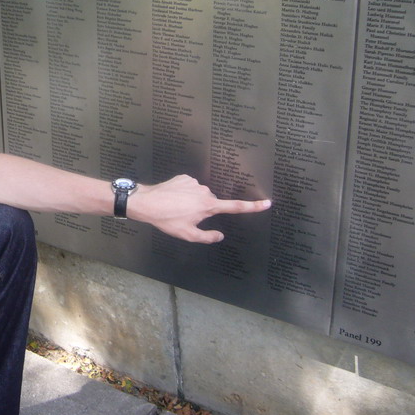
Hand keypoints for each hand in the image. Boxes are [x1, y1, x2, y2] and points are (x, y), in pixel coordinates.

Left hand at [130, 175, 270, 243]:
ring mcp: (194, 183)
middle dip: (204, 210)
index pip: (236, 207)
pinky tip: (174, 199)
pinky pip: (190, 187)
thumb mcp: (188, 235)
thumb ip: (207, 237)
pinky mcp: (184, 177)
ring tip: (177, 208)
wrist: (147, 202)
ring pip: (200, 195)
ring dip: (193, 201)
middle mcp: (205, 192)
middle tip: (186, 217)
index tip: (267, 203)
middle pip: (212, 203)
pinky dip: (185, 193)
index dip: (253, 206)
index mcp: (209, 206)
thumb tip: (220, 236)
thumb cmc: (167, 220)